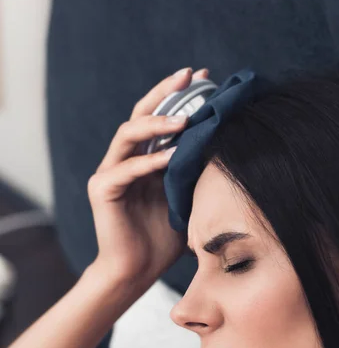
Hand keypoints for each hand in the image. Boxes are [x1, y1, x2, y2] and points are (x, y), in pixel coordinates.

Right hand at [87, 67, 208, 287]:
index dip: (179, 97)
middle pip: (140, 114)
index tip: (207, 78)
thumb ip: (194, 175)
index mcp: (144, 160)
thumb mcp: (186, 200)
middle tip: (191, 75)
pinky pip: (126, 169)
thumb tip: (227, 150)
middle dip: (165, 93)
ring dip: (157, 123)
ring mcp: (110, 173)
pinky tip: (174, 156)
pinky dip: (150, 161)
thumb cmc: (163, 241)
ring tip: (185, 119)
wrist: (136, 272)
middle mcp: (124, 160)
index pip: (159, 119)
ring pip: (128, 133)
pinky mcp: (102, 190)